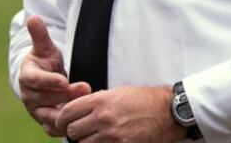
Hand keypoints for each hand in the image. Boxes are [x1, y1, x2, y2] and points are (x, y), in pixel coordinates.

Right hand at [18, 15, 91, 136]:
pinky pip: (53, 128)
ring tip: (86, 105)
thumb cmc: (45, 62)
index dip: (48, 81)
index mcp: (27, 77)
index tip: (63, 80)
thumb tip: (33, 17)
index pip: (35, 80)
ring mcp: (37, 110)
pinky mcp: (46, 121)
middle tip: (85, 88)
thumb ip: (40, 35)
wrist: (44, 81)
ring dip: (68, 112)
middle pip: (46, 98)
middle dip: (66, 95)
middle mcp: (29, 96)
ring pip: (50, 115)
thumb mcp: (44, 48)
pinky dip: (66, 127)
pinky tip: (81, 121)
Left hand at [56, 85, 183, 142]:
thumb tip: (79, 110)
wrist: (168, 112)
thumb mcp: (119, 92)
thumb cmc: (146, 100)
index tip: (63, 122)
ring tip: (95, 137)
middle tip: (81, 131)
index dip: (62, 119)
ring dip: (86, 142)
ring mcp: (111, 135)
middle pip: (72, 131)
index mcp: (101, 100)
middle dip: (74, 132)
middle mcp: (103, 117)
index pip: (68, 112)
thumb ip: (97, 101)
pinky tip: (106, 142)